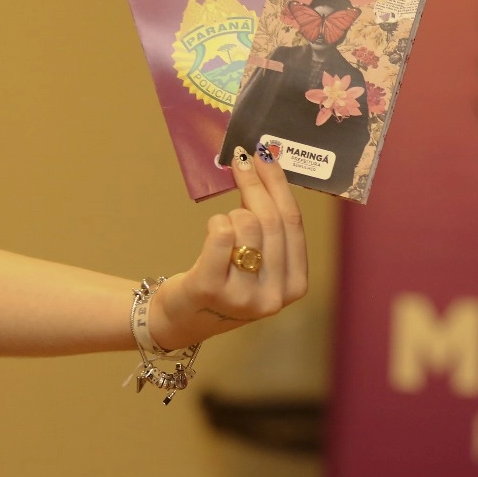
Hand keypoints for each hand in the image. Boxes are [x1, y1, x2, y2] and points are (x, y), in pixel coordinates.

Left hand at [148, 145, 308, 348]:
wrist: (182, 319)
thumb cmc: (226, 282)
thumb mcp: (262, 264)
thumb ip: (271, 229)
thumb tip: (267, 166)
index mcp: (295, 286)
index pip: (293, 223)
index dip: (279, 184)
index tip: (266, 157)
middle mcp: (273, 296)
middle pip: (270, 221)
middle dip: (255, 183)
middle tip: (241, 161)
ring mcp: (243, 296)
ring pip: (247, 224)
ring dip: (231, 213)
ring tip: (225, 223)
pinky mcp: (210, 289)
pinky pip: (221, 235)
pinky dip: (216, 222)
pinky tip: (214, 228)